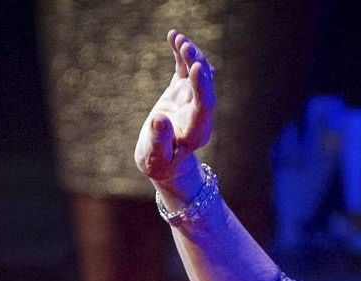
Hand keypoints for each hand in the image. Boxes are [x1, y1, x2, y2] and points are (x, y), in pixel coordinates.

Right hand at [134, 30, 215, 192]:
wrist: (160, 159)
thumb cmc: (158, 163)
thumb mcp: (155, 158)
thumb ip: (159, 141)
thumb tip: (159, 120)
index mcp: (198, 131)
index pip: (205, 105)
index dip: (202, 86)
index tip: (197, 67)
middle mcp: (200, 113)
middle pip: (205, 86)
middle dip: (197, 65)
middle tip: (186, 47)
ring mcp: (192, 99)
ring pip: (197, 73)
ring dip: (191, 55)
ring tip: (178, 39)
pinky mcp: (183, 91)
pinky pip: (184, 69)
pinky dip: (180, 54)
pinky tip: (173, 36)